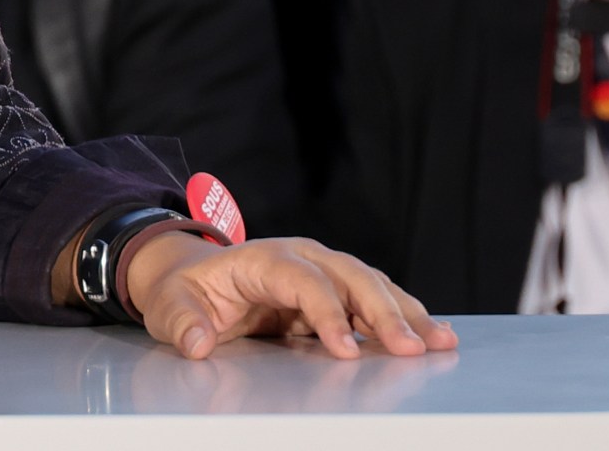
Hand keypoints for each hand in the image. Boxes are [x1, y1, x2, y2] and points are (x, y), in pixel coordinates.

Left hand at [126, 232, 455, 359]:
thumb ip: (181, 323)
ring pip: (372, 286)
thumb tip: (196, 342)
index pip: (302, 280)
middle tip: (411, 348)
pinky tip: (433, 338)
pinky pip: (375, 302)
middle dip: (383, 311)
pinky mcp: (336, 293)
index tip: (345, 350)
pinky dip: (404, 317)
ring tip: (440, 343)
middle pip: (350, 277)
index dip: (326, 312)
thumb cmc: (184, 292)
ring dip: (407, 314)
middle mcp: (301, 257)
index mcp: (261, 258)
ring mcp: (323, 272)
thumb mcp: (168, 306)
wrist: (192, 278)